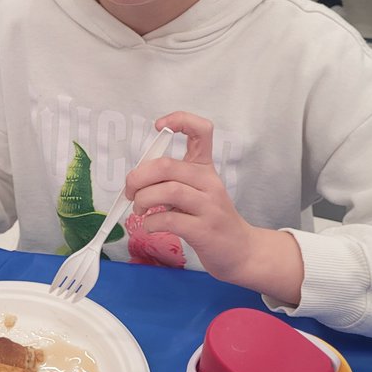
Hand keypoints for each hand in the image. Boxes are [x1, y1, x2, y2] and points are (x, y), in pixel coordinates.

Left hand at [125, 112, 303, 304]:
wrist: (241, 251)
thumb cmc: (211, 219)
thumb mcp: (197, 192)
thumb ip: (172, 180)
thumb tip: (137, 178)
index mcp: (205, 168)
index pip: (201, 130)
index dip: (180, 120)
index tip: (159, 126)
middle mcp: (209, 182)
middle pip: (167, 166)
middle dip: (138, 177)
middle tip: (130, 191)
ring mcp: (209, 206)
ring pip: (168, 190)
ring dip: (143, 199)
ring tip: (140, 209)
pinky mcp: (204, 230)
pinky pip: (168, 219)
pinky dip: (150, 223)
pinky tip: (150, 226)